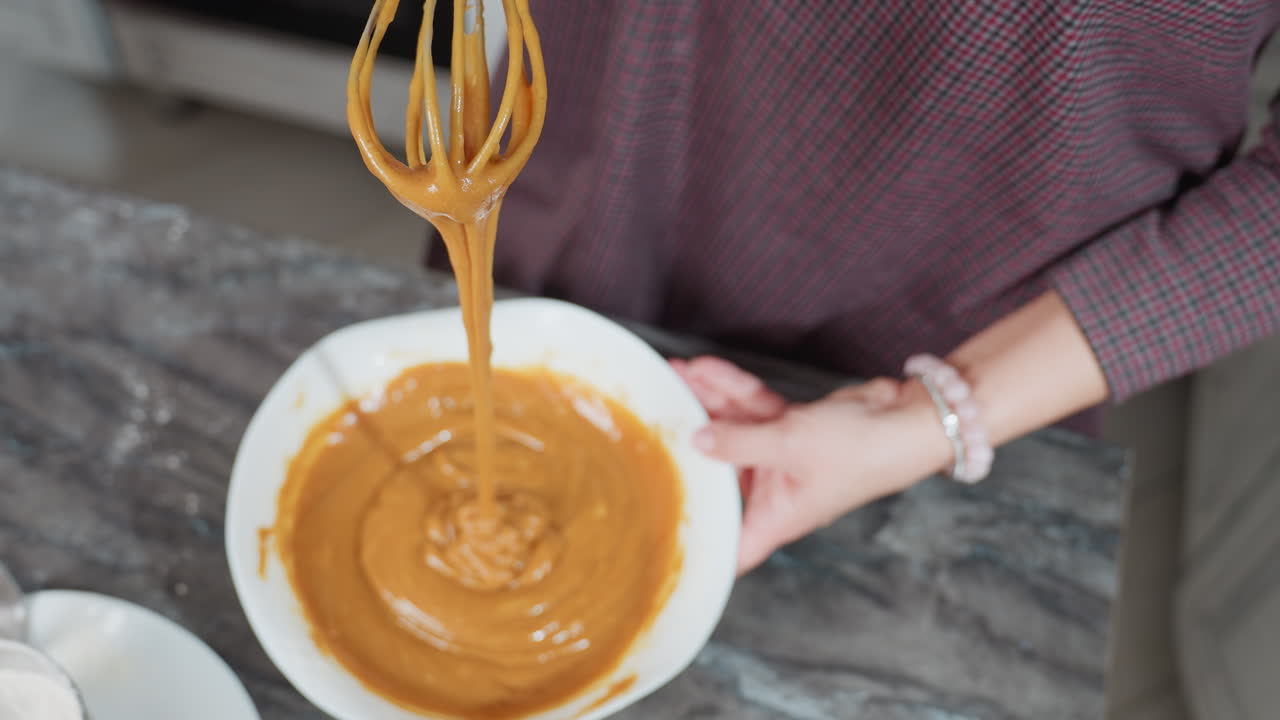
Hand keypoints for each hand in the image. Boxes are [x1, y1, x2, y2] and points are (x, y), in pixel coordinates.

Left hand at [670, 356, 950, 574]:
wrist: (910, 417)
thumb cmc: (864, 450)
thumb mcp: (791, 445)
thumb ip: (738, 442)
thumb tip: (695, 441)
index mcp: (775, 519)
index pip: (726, 547)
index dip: (694, 545)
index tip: (653, 529)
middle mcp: (773, 494)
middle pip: (716, 474)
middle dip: (688, 440)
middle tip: (653, 411)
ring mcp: (780, 459)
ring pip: (731, 432)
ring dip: (706, 402)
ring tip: (674, 375)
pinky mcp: (790, 428)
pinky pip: (752, 409)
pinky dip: (733, 389)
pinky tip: (706, 368)